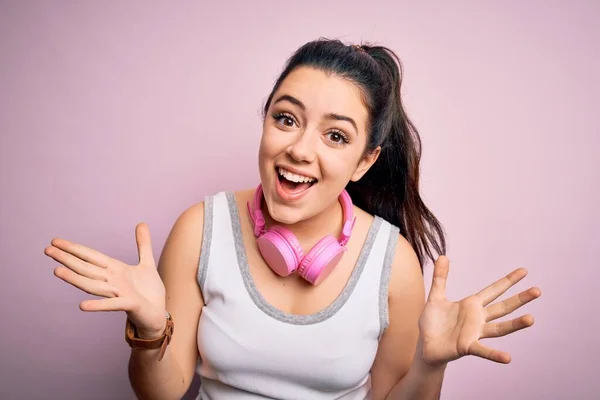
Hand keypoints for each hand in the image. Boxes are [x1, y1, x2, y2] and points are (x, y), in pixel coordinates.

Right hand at [44, 223, 166, 338]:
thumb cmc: (149, 292)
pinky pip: (113, 305)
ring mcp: (119, 294)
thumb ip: (143, 244)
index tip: (55, 241)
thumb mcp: (147, 264)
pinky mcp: (130, 305)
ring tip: (57, 271)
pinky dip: (99, 306)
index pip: (91, 256)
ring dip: (75, 279)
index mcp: (115, 270)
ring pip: (93, 285)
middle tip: (47, 250)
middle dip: (67, 259)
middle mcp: (112, 281)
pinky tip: (82, 306)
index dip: (74, 248)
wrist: (158, 315)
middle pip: (86, 268)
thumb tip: (142, 223)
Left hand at [417, 256, 540, 366]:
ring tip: (531, 319)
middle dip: (519, 299)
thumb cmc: (433, 323)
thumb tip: (442, 256)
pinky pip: (483, 351)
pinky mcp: (467, 347)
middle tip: (537, 291)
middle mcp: (478, 319)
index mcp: (472, 305)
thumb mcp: (436, 297)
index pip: (494, 290)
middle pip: (503, 307)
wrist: (425, 345)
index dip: (508, 281)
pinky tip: (507, 358)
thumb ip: (440, 278)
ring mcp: (475, 333)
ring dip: (515, 324)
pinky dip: (495, 354)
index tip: (524, 271)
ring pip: (499, 328)